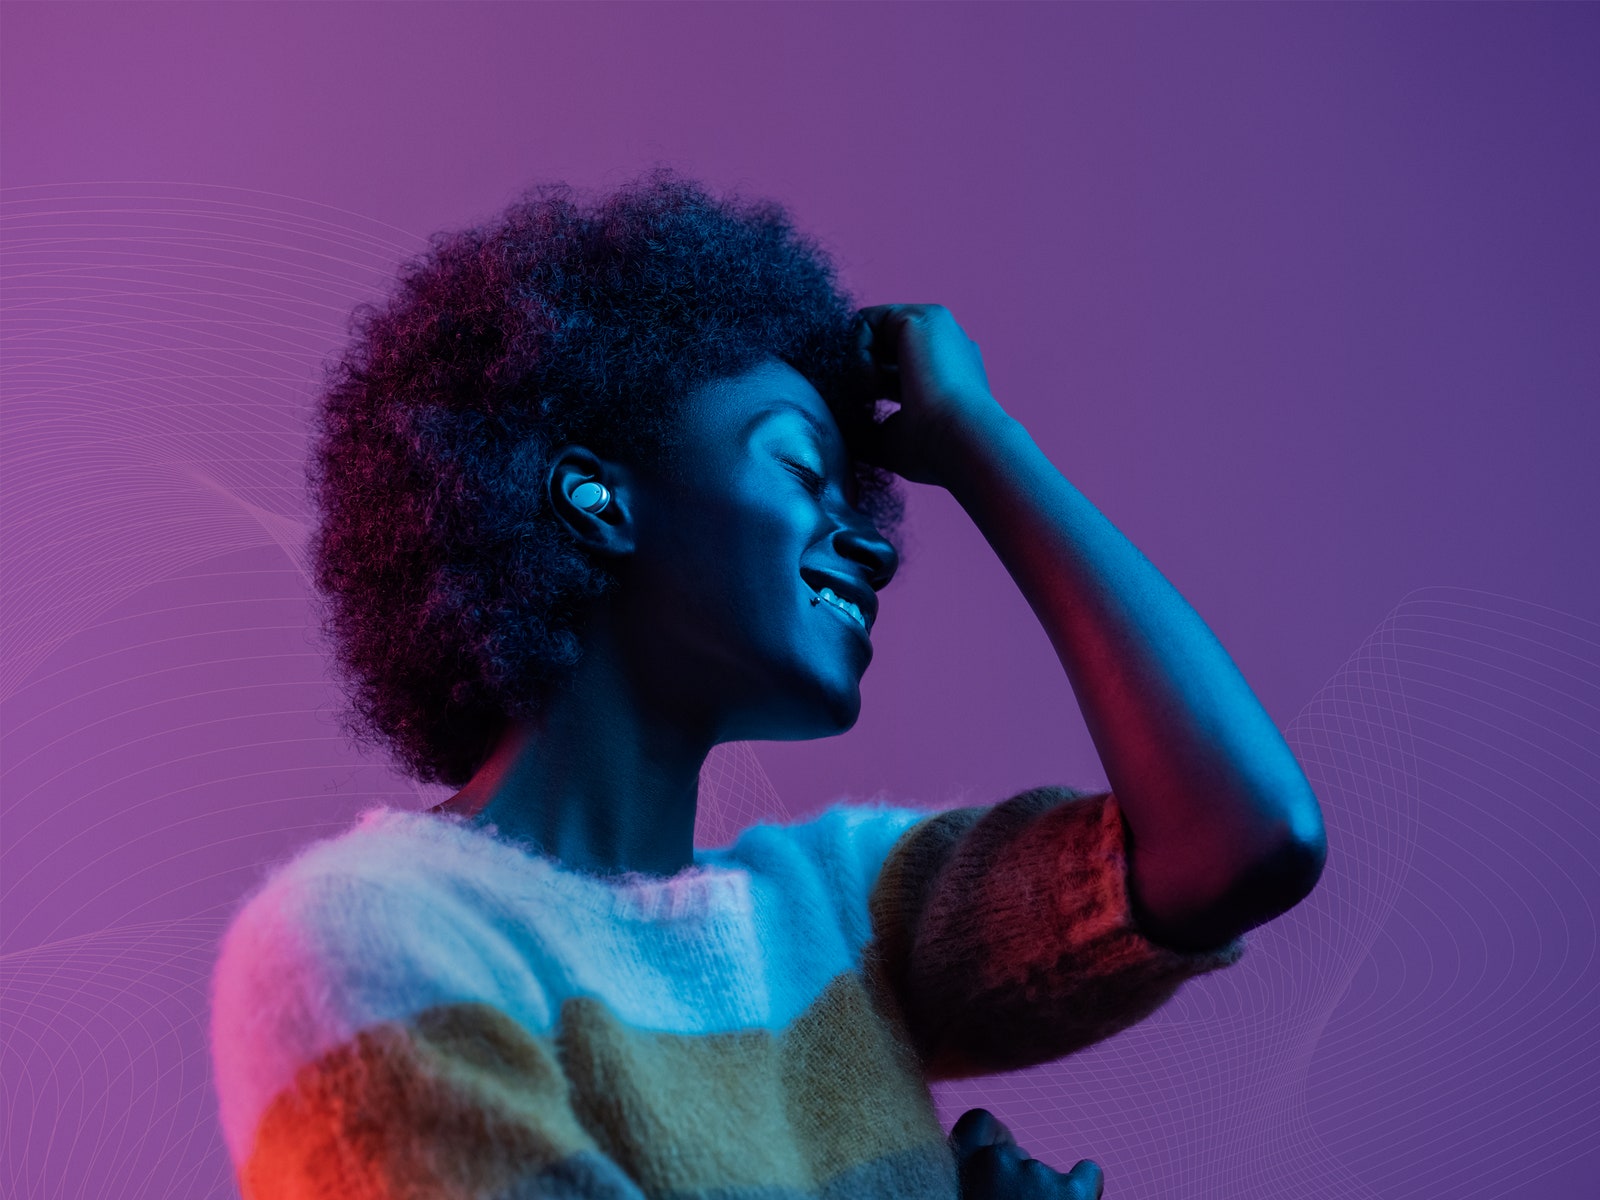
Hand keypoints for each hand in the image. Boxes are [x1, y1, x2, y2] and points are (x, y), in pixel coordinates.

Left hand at [853, 303, 1010, 487]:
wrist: (961, 443)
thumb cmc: (935, 451)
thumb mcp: (893, 438)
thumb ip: (867, 425)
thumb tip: (837, 426)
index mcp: (946, 371)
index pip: (893, 366)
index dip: (870, 385)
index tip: (867, 411)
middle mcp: (943, 344)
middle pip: (880, 344)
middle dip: (860, 371)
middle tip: (862, 403)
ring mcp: (934, 326)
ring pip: (869, 331)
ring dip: (859, 365)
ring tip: (870, 397)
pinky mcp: (920, 317)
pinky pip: (865, 322)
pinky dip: (858, 354)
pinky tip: (873, 385)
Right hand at [949, 1107, 1104, 1199]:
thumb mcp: (968, 1193)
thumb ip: (976, 1178)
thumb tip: (996, 1171)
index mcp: (961, 1167)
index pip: (977, 1121)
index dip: (994, 1136)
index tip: (1002, 1152)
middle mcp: (995, 1162)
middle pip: (1015, 1156)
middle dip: (1019, 1182)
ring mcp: (1036, 1174)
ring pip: (1045, 1174)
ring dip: (1045, 1195)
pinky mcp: (1073, 1191)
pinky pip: (1088, 1174)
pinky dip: (1084, 1189)